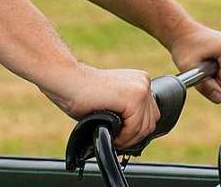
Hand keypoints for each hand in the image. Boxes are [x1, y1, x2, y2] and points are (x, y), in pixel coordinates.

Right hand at [42, 62, 159, 148]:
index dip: (137, 130)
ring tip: (114, 139)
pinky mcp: (134, 97)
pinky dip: (125, 137)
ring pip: (145, 127)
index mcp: (141, 81)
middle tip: (118, 141)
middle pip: (151, 121)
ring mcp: (141, 88)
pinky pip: (135, 127)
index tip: (121, 137)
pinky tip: (113, 135)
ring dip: (129, 138)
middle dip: (134, 136)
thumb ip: (128, 111)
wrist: (69, 80)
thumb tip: (138, 133)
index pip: (151, 114)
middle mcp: (144, 82)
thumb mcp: (114, 101)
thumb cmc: (84, 94)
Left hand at [169, 22, 220, 103]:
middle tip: (205, 68)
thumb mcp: (189, 69)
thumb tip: (219, 99)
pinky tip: (215, 62)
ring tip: (209, 64)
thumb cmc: (185, 49)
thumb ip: (205, 86)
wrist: (185, 33)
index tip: (203, 72)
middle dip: (220, 81)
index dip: (215, 83)